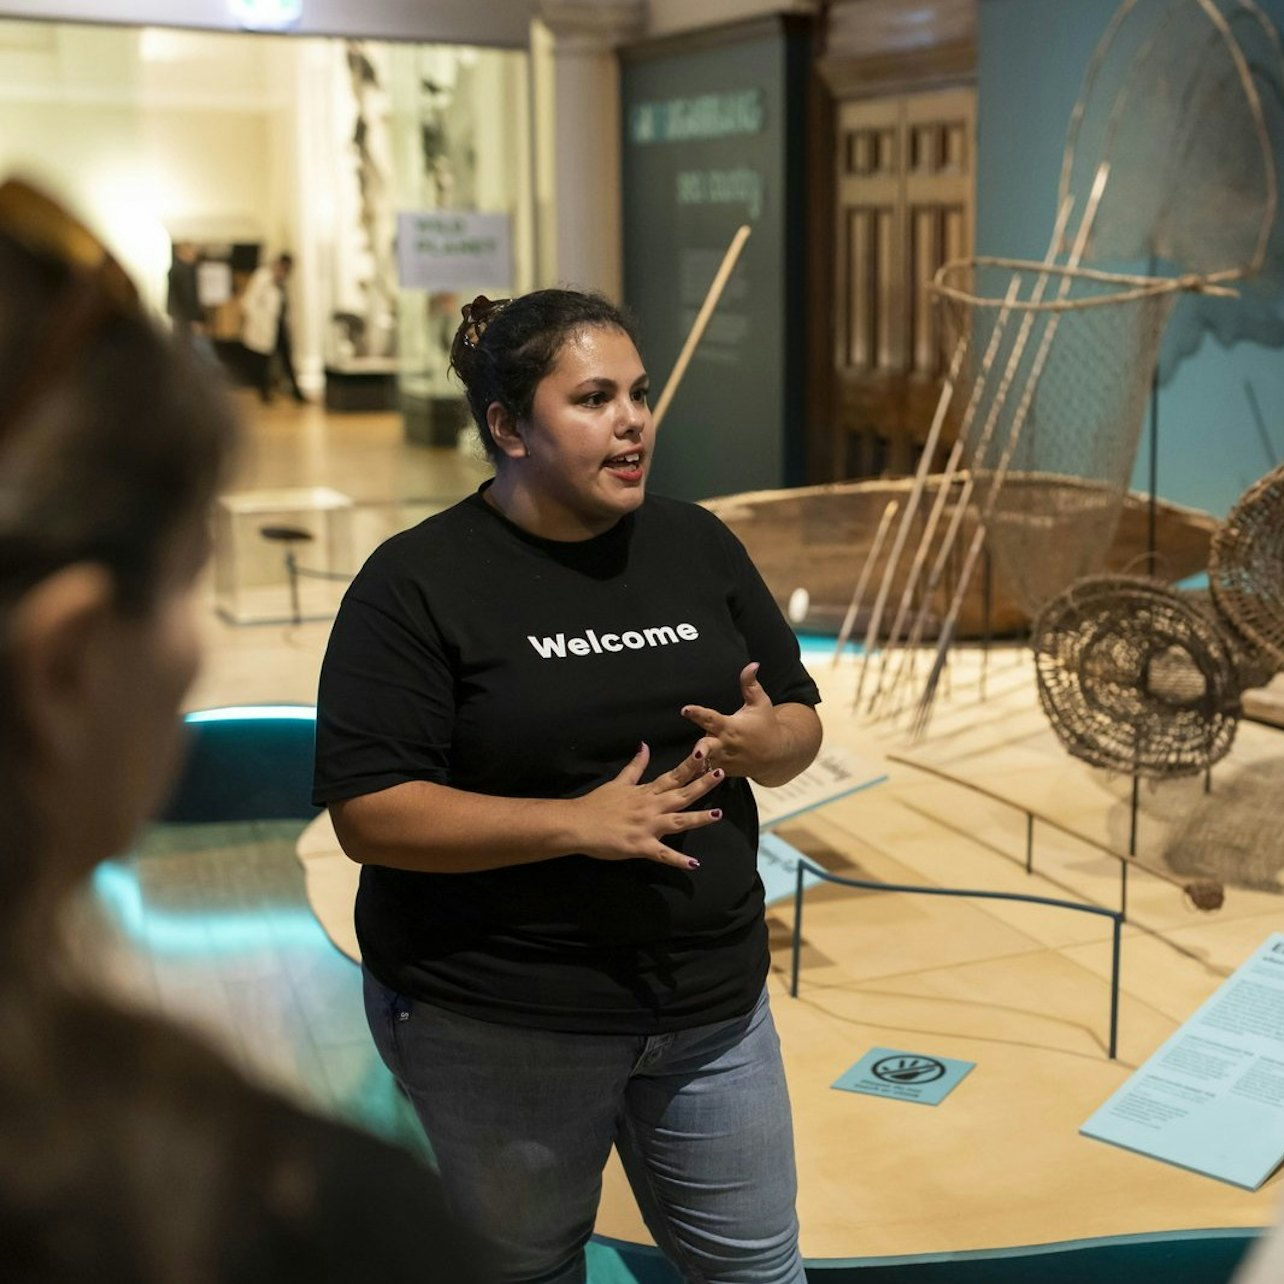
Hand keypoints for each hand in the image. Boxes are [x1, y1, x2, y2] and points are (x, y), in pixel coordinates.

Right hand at [572, 742, 723, 868]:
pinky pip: (662, 854)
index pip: (672, 776)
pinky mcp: (640, 846)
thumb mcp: (618, 782)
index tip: (706, 754)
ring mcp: (646, 826)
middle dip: (702, 785)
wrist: (577, 823)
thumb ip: (635, 766)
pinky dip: (678, 860)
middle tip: (721, 774)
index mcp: (646, 792)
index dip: (690, 766)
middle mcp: (650, 807)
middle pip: (681, 794)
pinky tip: (693, 864)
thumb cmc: (597, 804)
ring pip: (677, 821)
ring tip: (717, 815)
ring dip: (698, 818)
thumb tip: (644, 745)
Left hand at [680, 662, 779, 779]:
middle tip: (697, 752)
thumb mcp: (760, 703)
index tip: (685, 709)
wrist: (775, 755)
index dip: (698, 713)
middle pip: (709, 747)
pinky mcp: (722, 771)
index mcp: (731, 726)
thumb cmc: (765, 724)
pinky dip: (698, 773)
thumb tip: (752, 663)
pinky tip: (683, 777)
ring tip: (684, 767)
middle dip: (702, 750)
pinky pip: (706, 773)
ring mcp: (723, 760)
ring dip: (695, 764)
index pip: (711, 718)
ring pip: (705, 763)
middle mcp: (725, 744)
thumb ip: (750, 684)